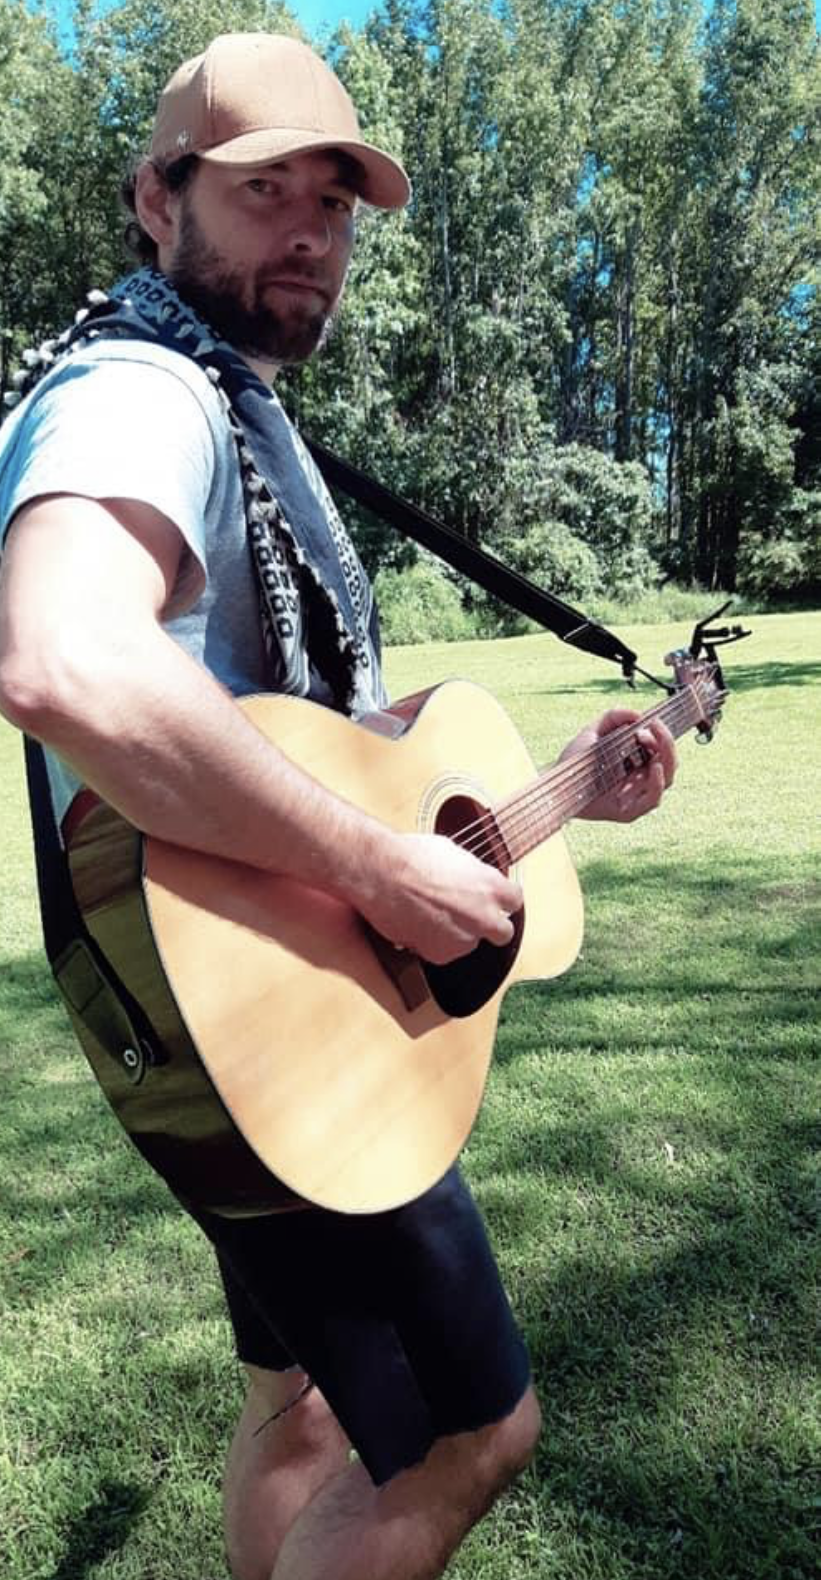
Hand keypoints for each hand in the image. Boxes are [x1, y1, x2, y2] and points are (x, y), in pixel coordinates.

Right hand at [355, 831, 523, 965]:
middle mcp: (484, 916)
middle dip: (490, 927)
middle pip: (503, 932)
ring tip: (430, 915)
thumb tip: (470, 875)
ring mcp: (464, 938)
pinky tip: (417, 925)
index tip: (491, 900)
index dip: (501, 901)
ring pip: (469, 943)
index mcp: (491, 886)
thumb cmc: (412, 857)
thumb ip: (470, 872)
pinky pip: (443, 952)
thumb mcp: (453, 853)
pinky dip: (433, 944)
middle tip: (469, 917)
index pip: (514, 901)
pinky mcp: (441, 954)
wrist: (382, 874)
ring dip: (457, 934)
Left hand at [560, 707, 676, 822]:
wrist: (555, 785)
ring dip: (665, 759)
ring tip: (650, 741)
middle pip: (670, 763)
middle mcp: (641, 779)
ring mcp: (637, 796)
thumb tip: (637, 714)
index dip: (662, 735)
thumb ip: (613, 717)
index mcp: (638, 762)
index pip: (663, 749)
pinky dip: (657, 784)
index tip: (650, 722)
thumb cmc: (576, 762)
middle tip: (654, 727)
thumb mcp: (593, 732)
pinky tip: (654, 768)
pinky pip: (652, 800)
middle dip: (666, 743)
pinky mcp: (629, 812)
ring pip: (667, 780)